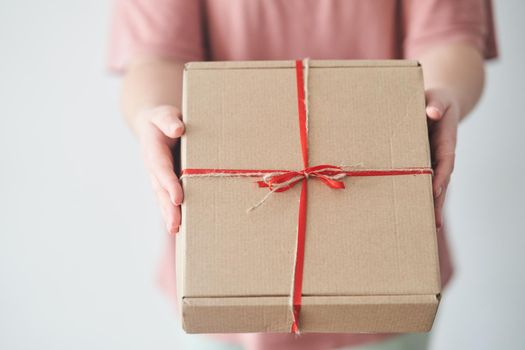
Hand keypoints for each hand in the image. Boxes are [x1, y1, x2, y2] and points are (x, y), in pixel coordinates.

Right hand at [134, 105, 184, 233]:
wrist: (153, 124)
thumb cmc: (163, 119)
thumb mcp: (164, 114)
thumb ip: (169, 120)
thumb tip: (178, 129)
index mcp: (153, 151)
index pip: (162, 169)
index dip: (169, 184)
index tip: (178, 198)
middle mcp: (153, 168)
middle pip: (160, 190)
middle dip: (168, 208)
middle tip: (175, 225)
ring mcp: (158, 178)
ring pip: (162, 198)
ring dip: (168, 215)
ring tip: (176, 231)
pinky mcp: (164, 182)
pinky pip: (167, 199)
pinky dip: (172, 212)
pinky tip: (180, 227)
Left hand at [425, 89, 459, 230]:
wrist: (438, 104)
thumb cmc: (435, 100)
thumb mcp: (436, 97)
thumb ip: (435, 104)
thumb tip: (432, 112)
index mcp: (446, 141)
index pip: (445, 162)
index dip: (441, 176)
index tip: (435, 190)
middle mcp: (442, 156)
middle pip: (441, 182)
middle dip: (437, 202)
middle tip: (433, 223)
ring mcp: (434, 162)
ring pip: (432, 187)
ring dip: (430, 206)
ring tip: (428, 229)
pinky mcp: (424, 165)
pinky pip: (422, 182)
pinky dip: (420, 197)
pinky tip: (414, 214)